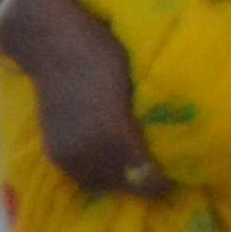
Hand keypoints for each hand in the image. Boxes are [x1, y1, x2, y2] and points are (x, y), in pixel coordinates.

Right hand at [0, 0, 167, 195]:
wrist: (50, 44)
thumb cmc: (102, 54)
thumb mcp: (137, 79)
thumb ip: (150, 119)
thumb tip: (174, 150)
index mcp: (113, 133)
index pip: (148, 179)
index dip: (167, 180)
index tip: (180, 170)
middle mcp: (88, 151)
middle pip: (128, 187)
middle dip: (146, 181)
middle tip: (163, 169)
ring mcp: (68, 154)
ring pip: (105, 185)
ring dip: (123, 181)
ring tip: (139, 166)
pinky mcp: (54, 153)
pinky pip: (84, 178)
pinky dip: (101, 175)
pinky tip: (113, 161)